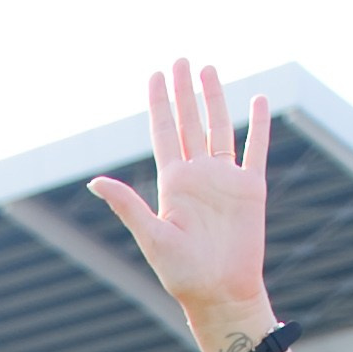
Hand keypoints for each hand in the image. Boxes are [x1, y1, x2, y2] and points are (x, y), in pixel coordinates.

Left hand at [89, 63, 271, 342]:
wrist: (220, 292)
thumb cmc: (182, 273)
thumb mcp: (151, 236)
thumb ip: (128, 205)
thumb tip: (94, 182)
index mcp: (172, 183)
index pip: (164, 132)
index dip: (160, 103)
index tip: (155, 74)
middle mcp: (197, 175)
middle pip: (189, 122)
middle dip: (184, 91)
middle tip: (180, 58)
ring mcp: (224, 179)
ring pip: (218, 127)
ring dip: (214, 98)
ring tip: (208, 69)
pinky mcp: (250, 188)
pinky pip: (255, 149)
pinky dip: (258, 124)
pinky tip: (257, 99)